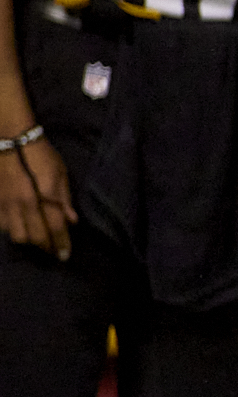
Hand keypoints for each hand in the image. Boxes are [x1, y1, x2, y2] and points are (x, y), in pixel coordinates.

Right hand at [0, 135, 71, 260]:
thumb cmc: (40, 154)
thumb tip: (72, 221)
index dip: (61, 244)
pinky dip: (12, 230)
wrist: (9, 139)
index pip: (54, 227)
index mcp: (43, 195)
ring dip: (28, 240)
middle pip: (34, 237)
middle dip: (45, 246)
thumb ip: (64, 198)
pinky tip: (20, 226)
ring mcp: (6, 203)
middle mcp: (23, 203)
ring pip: (15, 235)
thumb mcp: (59, 172)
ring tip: (37, 238)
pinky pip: (2, 225)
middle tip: (53, 249)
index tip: (65, 256)